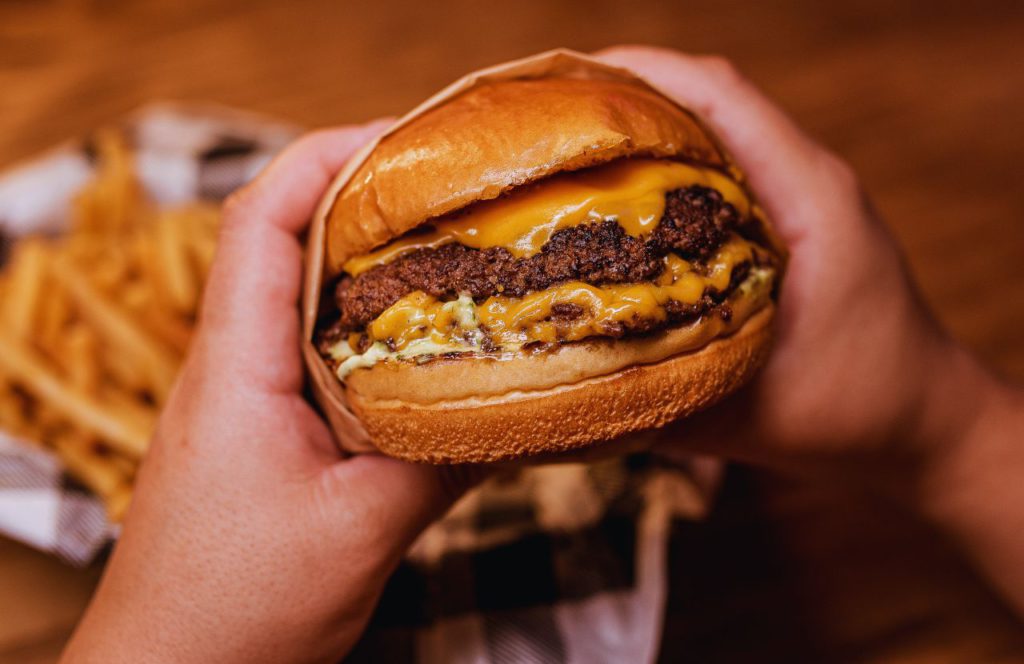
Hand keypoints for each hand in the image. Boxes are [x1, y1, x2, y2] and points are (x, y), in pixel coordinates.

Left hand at [62, 122, 474, 662]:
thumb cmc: (234, 612)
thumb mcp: (358, 532)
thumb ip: (440, 461)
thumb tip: (522, 408)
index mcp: (235, 367)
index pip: (261, 219)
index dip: (325, 157)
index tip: (404, 138)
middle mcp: (232, 366)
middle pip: (287, 241)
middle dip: (366, 200)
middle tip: (455, 190)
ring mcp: (244, 400)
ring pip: (307, 300)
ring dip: (373, 267)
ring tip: (455, 254)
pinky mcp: (266, 434)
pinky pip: (319, 356)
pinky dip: (372, 333)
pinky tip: (427, 350)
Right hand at [597, 46, 1023, 612]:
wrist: (927, 423)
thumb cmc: (857, 414)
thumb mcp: (755, 415)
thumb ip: (665, 401)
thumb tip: (562, 389)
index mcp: (809, 199)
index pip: (721, 97)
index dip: (639, 74)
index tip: (563, 82)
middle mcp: (806, 180)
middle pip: (708, 99)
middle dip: (623, 95)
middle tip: (543, 122)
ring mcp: (801, 196)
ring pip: (714, 129)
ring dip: (644, 128)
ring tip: (565, 151)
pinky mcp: (790, 220)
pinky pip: (722, 169)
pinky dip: (667, 168)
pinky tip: (617, 202)